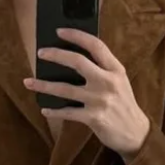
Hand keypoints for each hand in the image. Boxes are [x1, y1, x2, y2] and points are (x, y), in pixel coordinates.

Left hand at [23, 28, 149, 160]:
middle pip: (77, 62)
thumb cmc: (123, 104)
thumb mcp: (120, 81)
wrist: (135, 133)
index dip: (76, 36)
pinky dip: (53, 111)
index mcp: (116, 70)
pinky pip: (67, 112)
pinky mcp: (93, 118)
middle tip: (41, 53)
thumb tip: (73, 58)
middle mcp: (108, 82)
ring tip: (28, 82)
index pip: (96, 45)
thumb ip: (103, 69)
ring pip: (64, 89)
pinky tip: (45, 109)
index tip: (60, 31)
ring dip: (43, 85)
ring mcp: (99, 100)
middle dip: (56, 55)